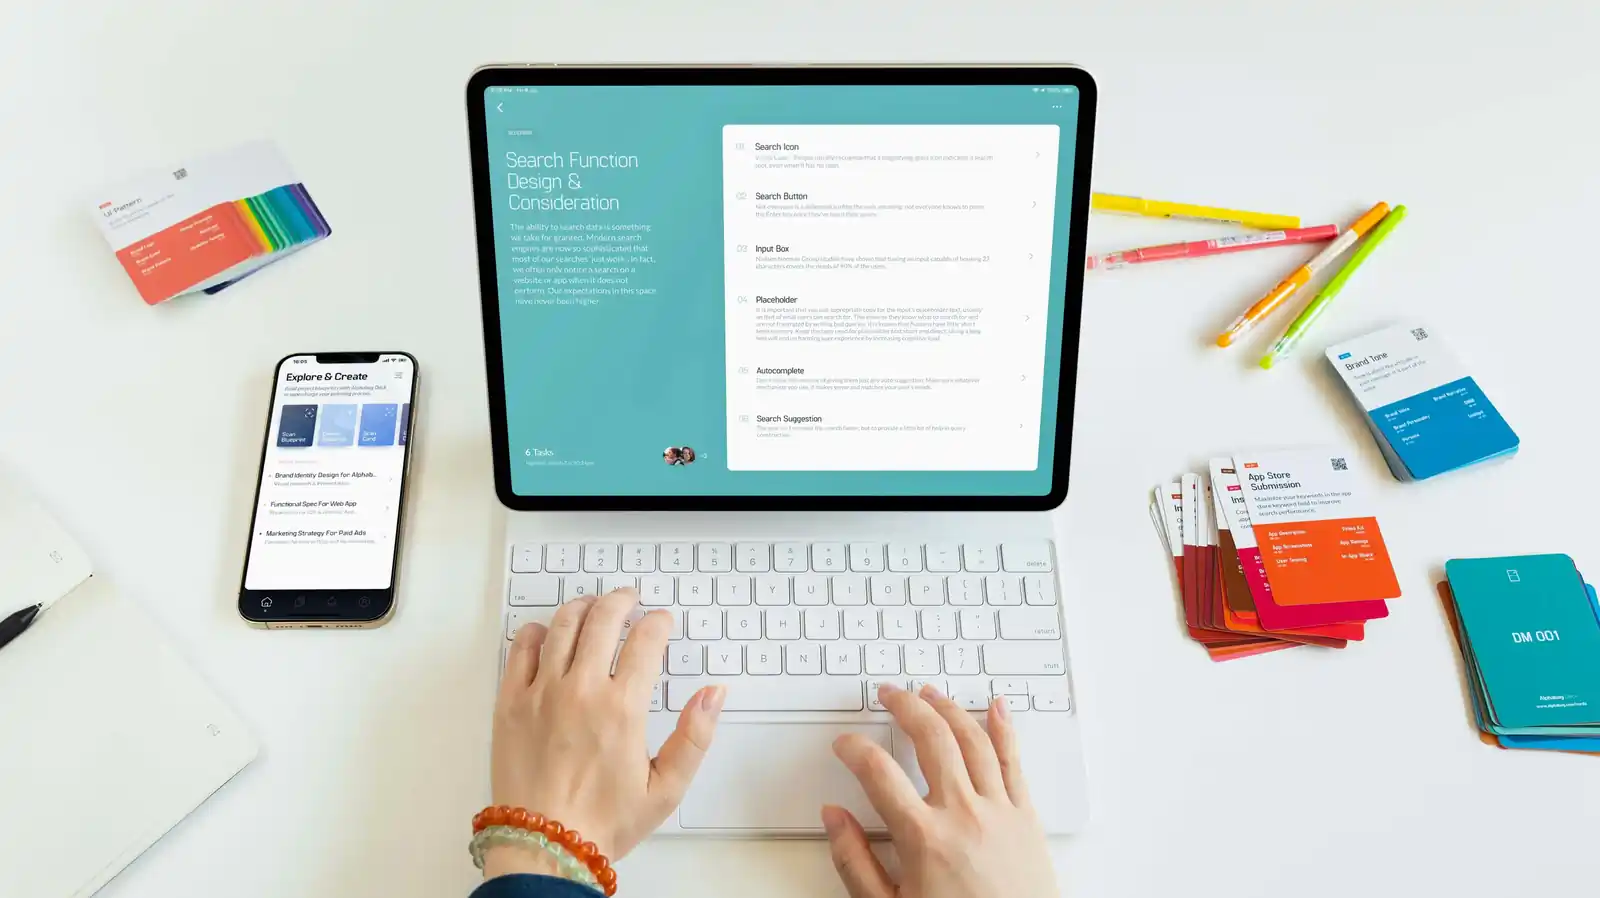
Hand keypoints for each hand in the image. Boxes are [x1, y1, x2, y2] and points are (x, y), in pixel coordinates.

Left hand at [488, 589, 724, 877]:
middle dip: (622, 600)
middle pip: (603, 619)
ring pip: (561, 625)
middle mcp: (580, 691)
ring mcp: (541, 693)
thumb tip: (713, 695)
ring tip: (593, 605)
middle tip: (629, 598)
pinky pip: (520, 650)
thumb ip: (694, 737)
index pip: (645, 641)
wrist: (544, 846)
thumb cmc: (602, 823)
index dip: (658, 622)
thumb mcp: (666, 788)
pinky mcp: (510, 703)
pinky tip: (545, 632)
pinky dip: (535, 632)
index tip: (662, 621)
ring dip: (582, 607)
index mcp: (622, 708)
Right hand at [823, 684, 1057, 897]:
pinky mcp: (1027, 818)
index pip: (879, 772)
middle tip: (888, 694)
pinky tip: (996, 707)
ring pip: (973, 740)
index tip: (845, 744)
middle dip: (905, 706)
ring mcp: (999, 813)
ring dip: (948, 708)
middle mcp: (963, 816)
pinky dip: (1004, 729)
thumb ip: (855, 862)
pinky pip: (1014, 762)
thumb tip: (834, 818)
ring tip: (929, 693)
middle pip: (931, 739)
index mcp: (924, 839)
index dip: (854, 749)